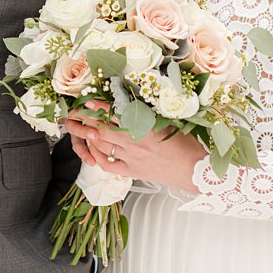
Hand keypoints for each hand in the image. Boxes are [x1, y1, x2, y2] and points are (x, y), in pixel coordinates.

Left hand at [62, 101, 201, 192]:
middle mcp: (135, 142)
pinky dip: (97, 156)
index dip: (98, 107)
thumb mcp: (169, 123)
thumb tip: (131, 101)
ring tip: (79, 127)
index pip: (115, 114)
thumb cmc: (186, 145)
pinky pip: (108, 164)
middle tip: (75, 112)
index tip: (87, 100)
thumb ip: (148, 114)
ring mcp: (132, 158)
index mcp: (145, 127)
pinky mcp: (133, 172)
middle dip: (86, 120)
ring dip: (88, 136)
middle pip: (103, 129)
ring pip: (102, 145)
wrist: (196, 171)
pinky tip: (92, 149)